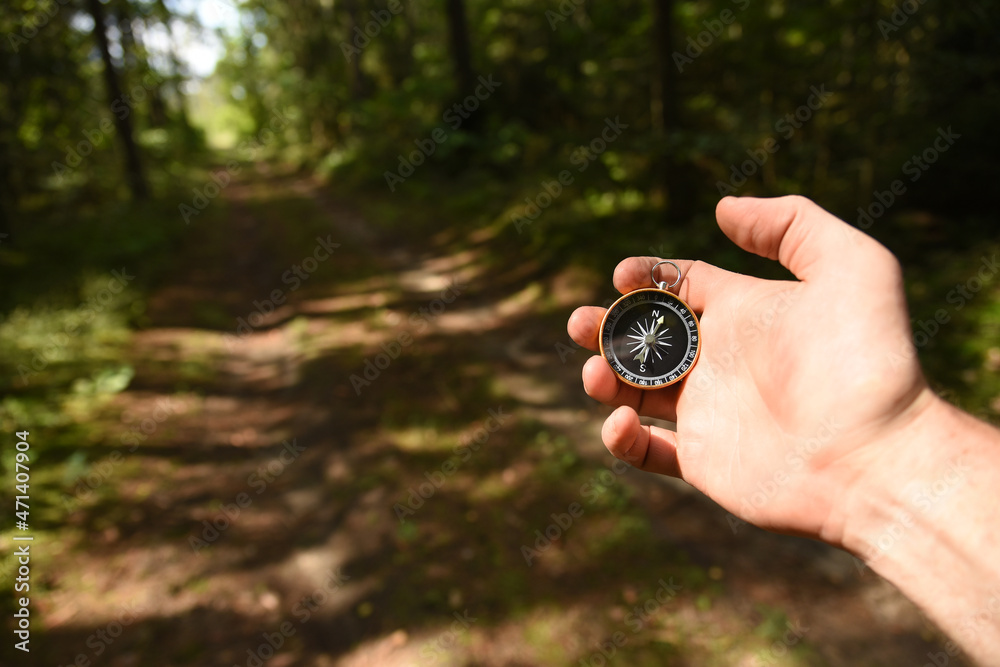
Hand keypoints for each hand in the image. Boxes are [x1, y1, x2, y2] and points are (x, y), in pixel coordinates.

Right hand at [568, 195, 931, 544]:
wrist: (876, 454)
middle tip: (580, 324)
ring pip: (634, 390)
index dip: (645, 275)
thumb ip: (791, 224)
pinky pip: (647, 451)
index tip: (622, 276)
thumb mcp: (850, 266)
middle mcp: (721, 360)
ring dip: (603, 376)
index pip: (681, 286)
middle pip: (645, 337)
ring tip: (597, 373)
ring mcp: (708, 412)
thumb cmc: (864, 358)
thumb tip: (722, 210)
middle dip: (605, 327)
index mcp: (744, 313)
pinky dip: (620, 439)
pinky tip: (622, 421)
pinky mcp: (702, 461)